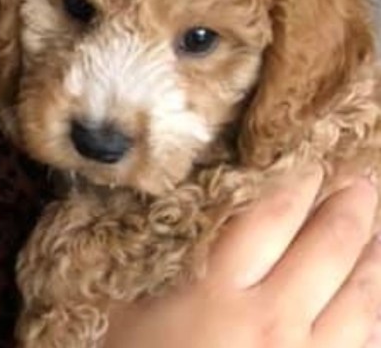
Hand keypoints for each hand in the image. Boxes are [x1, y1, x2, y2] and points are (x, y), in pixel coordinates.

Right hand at [104, 166, 380, 347]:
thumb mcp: (124, 307)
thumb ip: (150, 256)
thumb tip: (159, 205)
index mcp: (217, 289)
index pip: (271, 214)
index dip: (296, 180)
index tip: (309, 158)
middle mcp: (271, 321)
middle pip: (326, 247)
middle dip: (349, 207)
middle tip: (362, 177)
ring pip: (361, 299)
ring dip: (376, 256)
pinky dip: (380, 318)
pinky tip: (380, 301)